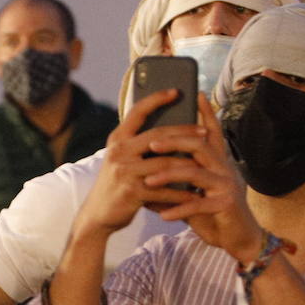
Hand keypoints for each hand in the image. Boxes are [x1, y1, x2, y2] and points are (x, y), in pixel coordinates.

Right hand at [73, 90, 204, 236]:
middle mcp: (119, 151)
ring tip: (206, 165)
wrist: (98, 214)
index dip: (157, 99)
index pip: (137, 111)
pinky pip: (163, 190)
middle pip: (158, 135)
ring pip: (164, 163)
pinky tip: (195, 195)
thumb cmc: (117, 183)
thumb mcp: (122, 158)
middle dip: (184, 132)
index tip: (176, 91)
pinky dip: (181, 194)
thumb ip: (138, 145)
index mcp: (118, 139)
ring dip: (188, 165)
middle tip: (204, 132)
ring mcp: (124, 171)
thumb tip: (170, 131)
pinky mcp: (132, 192)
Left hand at [143, 93, 265, 261]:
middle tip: (150, 143)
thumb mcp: (195, 195)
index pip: (211, 132)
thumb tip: (147, 176)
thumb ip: (178, 183)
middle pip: (199, 145)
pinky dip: (178, 209)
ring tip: (148, 182)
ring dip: (169, 176)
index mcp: (218, 162)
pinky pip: (198, 204)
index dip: (205, 112)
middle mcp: (225, 169)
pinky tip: (162, 214)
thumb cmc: (215, 215)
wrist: (240, 240)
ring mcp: (227, 185)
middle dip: (173, 141)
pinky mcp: (226, 205)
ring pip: (196, 173)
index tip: (194, 93)